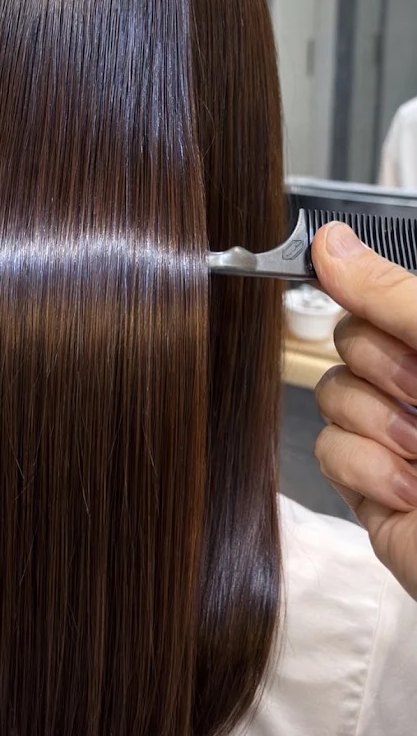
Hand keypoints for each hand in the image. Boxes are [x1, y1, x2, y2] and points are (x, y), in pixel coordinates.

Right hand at [312, 222, 416, 600]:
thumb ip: (395, 297)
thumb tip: (329, 243)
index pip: (379, 292)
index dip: (371, 300)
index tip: (370, 307)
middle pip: (346, 339)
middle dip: (386, 370)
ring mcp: (395, 433)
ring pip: (330, 394)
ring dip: (380, 426)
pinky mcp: (370, 485)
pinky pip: (326, 450)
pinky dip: (368, 471)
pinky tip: (413, 491)